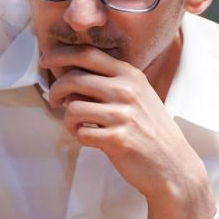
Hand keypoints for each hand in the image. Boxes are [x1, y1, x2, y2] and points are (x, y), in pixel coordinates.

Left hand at [40, 45, 215, 218]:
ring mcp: (123, 115)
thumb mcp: (135, 96)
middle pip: (73, 79)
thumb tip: (67, 74)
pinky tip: (91, 139)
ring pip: (73, 109)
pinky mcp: (118, 139)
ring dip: (68, 120)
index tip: (45, 59)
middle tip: (55, 102)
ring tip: (78, 126)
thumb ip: (106, 83)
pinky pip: (81, 133)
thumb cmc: (148, 130)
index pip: (87, 54)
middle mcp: (127, 90)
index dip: (60, 54)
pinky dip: (80, 137)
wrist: (172, 165)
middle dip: (56, 90)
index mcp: (129, 75)